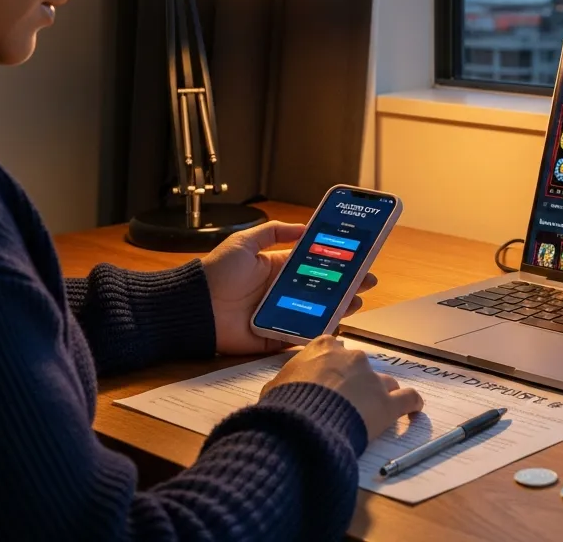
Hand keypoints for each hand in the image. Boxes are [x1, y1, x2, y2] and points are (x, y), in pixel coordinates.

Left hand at [202, 221, 378, 354]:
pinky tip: (337, 323)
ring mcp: (282, 314)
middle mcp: (283, 292)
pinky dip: (320, 331)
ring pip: (319, 311)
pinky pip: (303, 334)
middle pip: (323, 289)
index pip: (315, 264)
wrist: (195, 307)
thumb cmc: (216, 273)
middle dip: (347, 284)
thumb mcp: (244, 242)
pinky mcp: (276, 336)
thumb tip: (303, 226)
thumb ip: (273, 232)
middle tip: (367, 280)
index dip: (336, 261)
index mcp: (278, 268)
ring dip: (340, 306)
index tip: (357, 257)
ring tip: (356, 300)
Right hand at [262, 335, 423, 439]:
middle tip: (344, 402)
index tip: (327, 379)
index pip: (333, 349)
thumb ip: (286, 381)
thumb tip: (281, 390)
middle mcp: (353, 357)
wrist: (302, 423)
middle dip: (355, 382)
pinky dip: (412, 404)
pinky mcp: (389, 402)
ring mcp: (373, 379)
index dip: (331, 367)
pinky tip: (412, 411)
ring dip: (379, 394)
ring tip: (372, 413)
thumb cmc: (285, 403)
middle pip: (360, 366)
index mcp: (323, 347)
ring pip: (385, 382)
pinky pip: (409, 399)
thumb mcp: (274, 386)